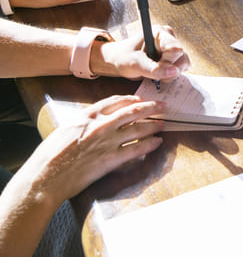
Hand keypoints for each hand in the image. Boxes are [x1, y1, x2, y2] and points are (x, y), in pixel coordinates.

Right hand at [15, 95, 164, 203]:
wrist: (45, 176)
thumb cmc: (49, 155)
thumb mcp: (65, 129)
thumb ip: (83, 122)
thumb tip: (94, 121)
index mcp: (87, 115)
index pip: (115, 101)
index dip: (131, 99)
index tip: (140, 99)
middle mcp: (100, 125)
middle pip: (132, 111)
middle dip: (151, 107)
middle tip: (163, 106)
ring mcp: (107, 142)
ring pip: (138, 128)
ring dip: (153, 125)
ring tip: (163, 124)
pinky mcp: (111, 159)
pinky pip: (136, 149)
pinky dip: (149, 144)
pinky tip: (157, 142)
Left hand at [93, 25, 190, 80]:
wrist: (118, 60)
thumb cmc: (123, 56)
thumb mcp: (135, 63)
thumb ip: (154, 69)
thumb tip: (174, 72)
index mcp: (160, 33)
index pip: (176, 49)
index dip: (168, 62)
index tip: (155, 68)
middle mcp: (169, 38)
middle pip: (182, 57)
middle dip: (169, 70)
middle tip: (153, 71)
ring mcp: (173, 48)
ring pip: (183, 64)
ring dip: (170, 74)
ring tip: (154, 72)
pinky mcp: (174, 57)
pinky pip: (180, 68)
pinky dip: (170, 75)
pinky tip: (159, 73)